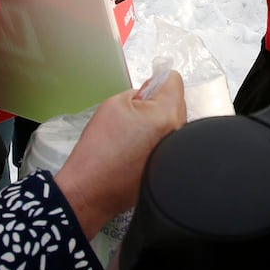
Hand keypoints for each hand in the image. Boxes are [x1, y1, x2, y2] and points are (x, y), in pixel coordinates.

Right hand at [54, 72, 185, 236]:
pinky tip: (135, 149)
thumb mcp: (114, 104)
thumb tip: (150, 91)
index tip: (146, 86)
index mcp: (167, 114)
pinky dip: (154, 140)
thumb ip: (138, 91)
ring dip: (156, 122)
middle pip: (176, 102)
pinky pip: (166, 142)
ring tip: (131, 134)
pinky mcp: (167, 165)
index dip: (157, 79)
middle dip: (157, 101)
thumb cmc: (100, 149)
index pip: (175, 80)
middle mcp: (178, 133)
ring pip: (171, 122)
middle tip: (133, 112)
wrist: (91, 190)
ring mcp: (174, 151)